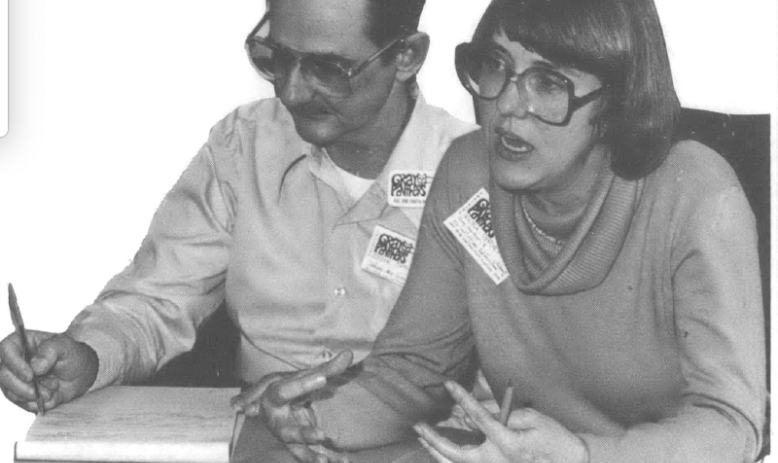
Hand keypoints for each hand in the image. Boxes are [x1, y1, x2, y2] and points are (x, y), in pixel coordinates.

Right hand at [0, 330, 97, 412]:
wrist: (80, 373)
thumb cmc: (70, 354)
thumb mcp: (66, 347)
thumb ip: (50, 352)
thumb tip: (35, 366)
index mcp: (21, 343)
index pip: (6, 349)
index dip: (15, 364)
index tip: (30, 375)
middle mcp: (14, 362)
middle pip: (3, 375)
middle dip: (21, 387)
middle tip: (37, 392)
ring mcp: (16, 380)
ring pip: (11, 392)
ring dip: (33, 396)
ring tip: (53, 390)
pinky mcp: (22, 395)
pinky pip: (23, 404)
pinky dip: (38, 403)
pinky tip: (52, 396)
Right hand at [231, 350, 353, 462]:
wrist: (276, 406)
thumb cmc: (291, 388)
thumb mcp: (305, 377)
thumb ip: (327, 368)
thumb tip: (349, 353)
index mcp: (274, 397)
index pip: (285, 391)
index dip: (302, 385)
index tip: (323, 378)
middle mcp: (278, 421)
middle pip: (287, 431)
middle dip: (303, 435)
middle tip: (321, 435)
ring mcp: (288, 437)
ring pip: (297, 450)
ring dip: (311, 456)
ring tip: (326, 462)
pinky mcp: (299, 447)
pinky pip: (311, 456)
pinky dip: (328, 459)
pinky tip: (344, 461)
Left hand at [414, 381, 588, 462]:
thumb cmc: (553, 438)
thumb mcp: (531, 418)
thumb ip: (502, 412)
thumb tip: (477, 408)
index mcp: (507, 442)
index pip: (477, 417)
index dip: (462, 398)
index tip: (448, 385)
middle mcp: (496, 461)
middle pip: (454, 452)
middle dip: (433, 438)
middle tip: (418, 425)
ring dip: (436, 452)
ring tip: (422, 438)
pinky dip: (447, 461)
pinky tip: (437, 452)